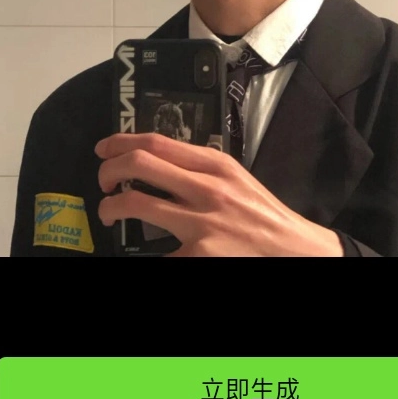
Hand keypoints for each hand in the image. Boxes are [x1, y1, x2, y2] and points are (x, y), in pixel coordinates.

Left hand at [95, 133, 343, 256]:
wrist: (294, 251)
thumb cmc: (263, 216)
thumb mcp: (235, 179)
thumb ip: (201, 169)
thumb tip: (159, 162)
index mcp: (216, 165)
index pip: (157, 142)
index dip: (121, 142)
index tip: (104, 149)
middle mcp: (207, 188)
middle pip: (140, 164)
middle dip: (108, 170)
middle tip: (103, 182)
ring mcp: (202, 223)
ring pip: (136, 203)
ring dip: (110, 207)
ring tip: (110, 213)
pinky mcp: (199, 256)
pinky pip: (155, 252)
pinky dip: (139, 250)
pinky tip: (138, 251)